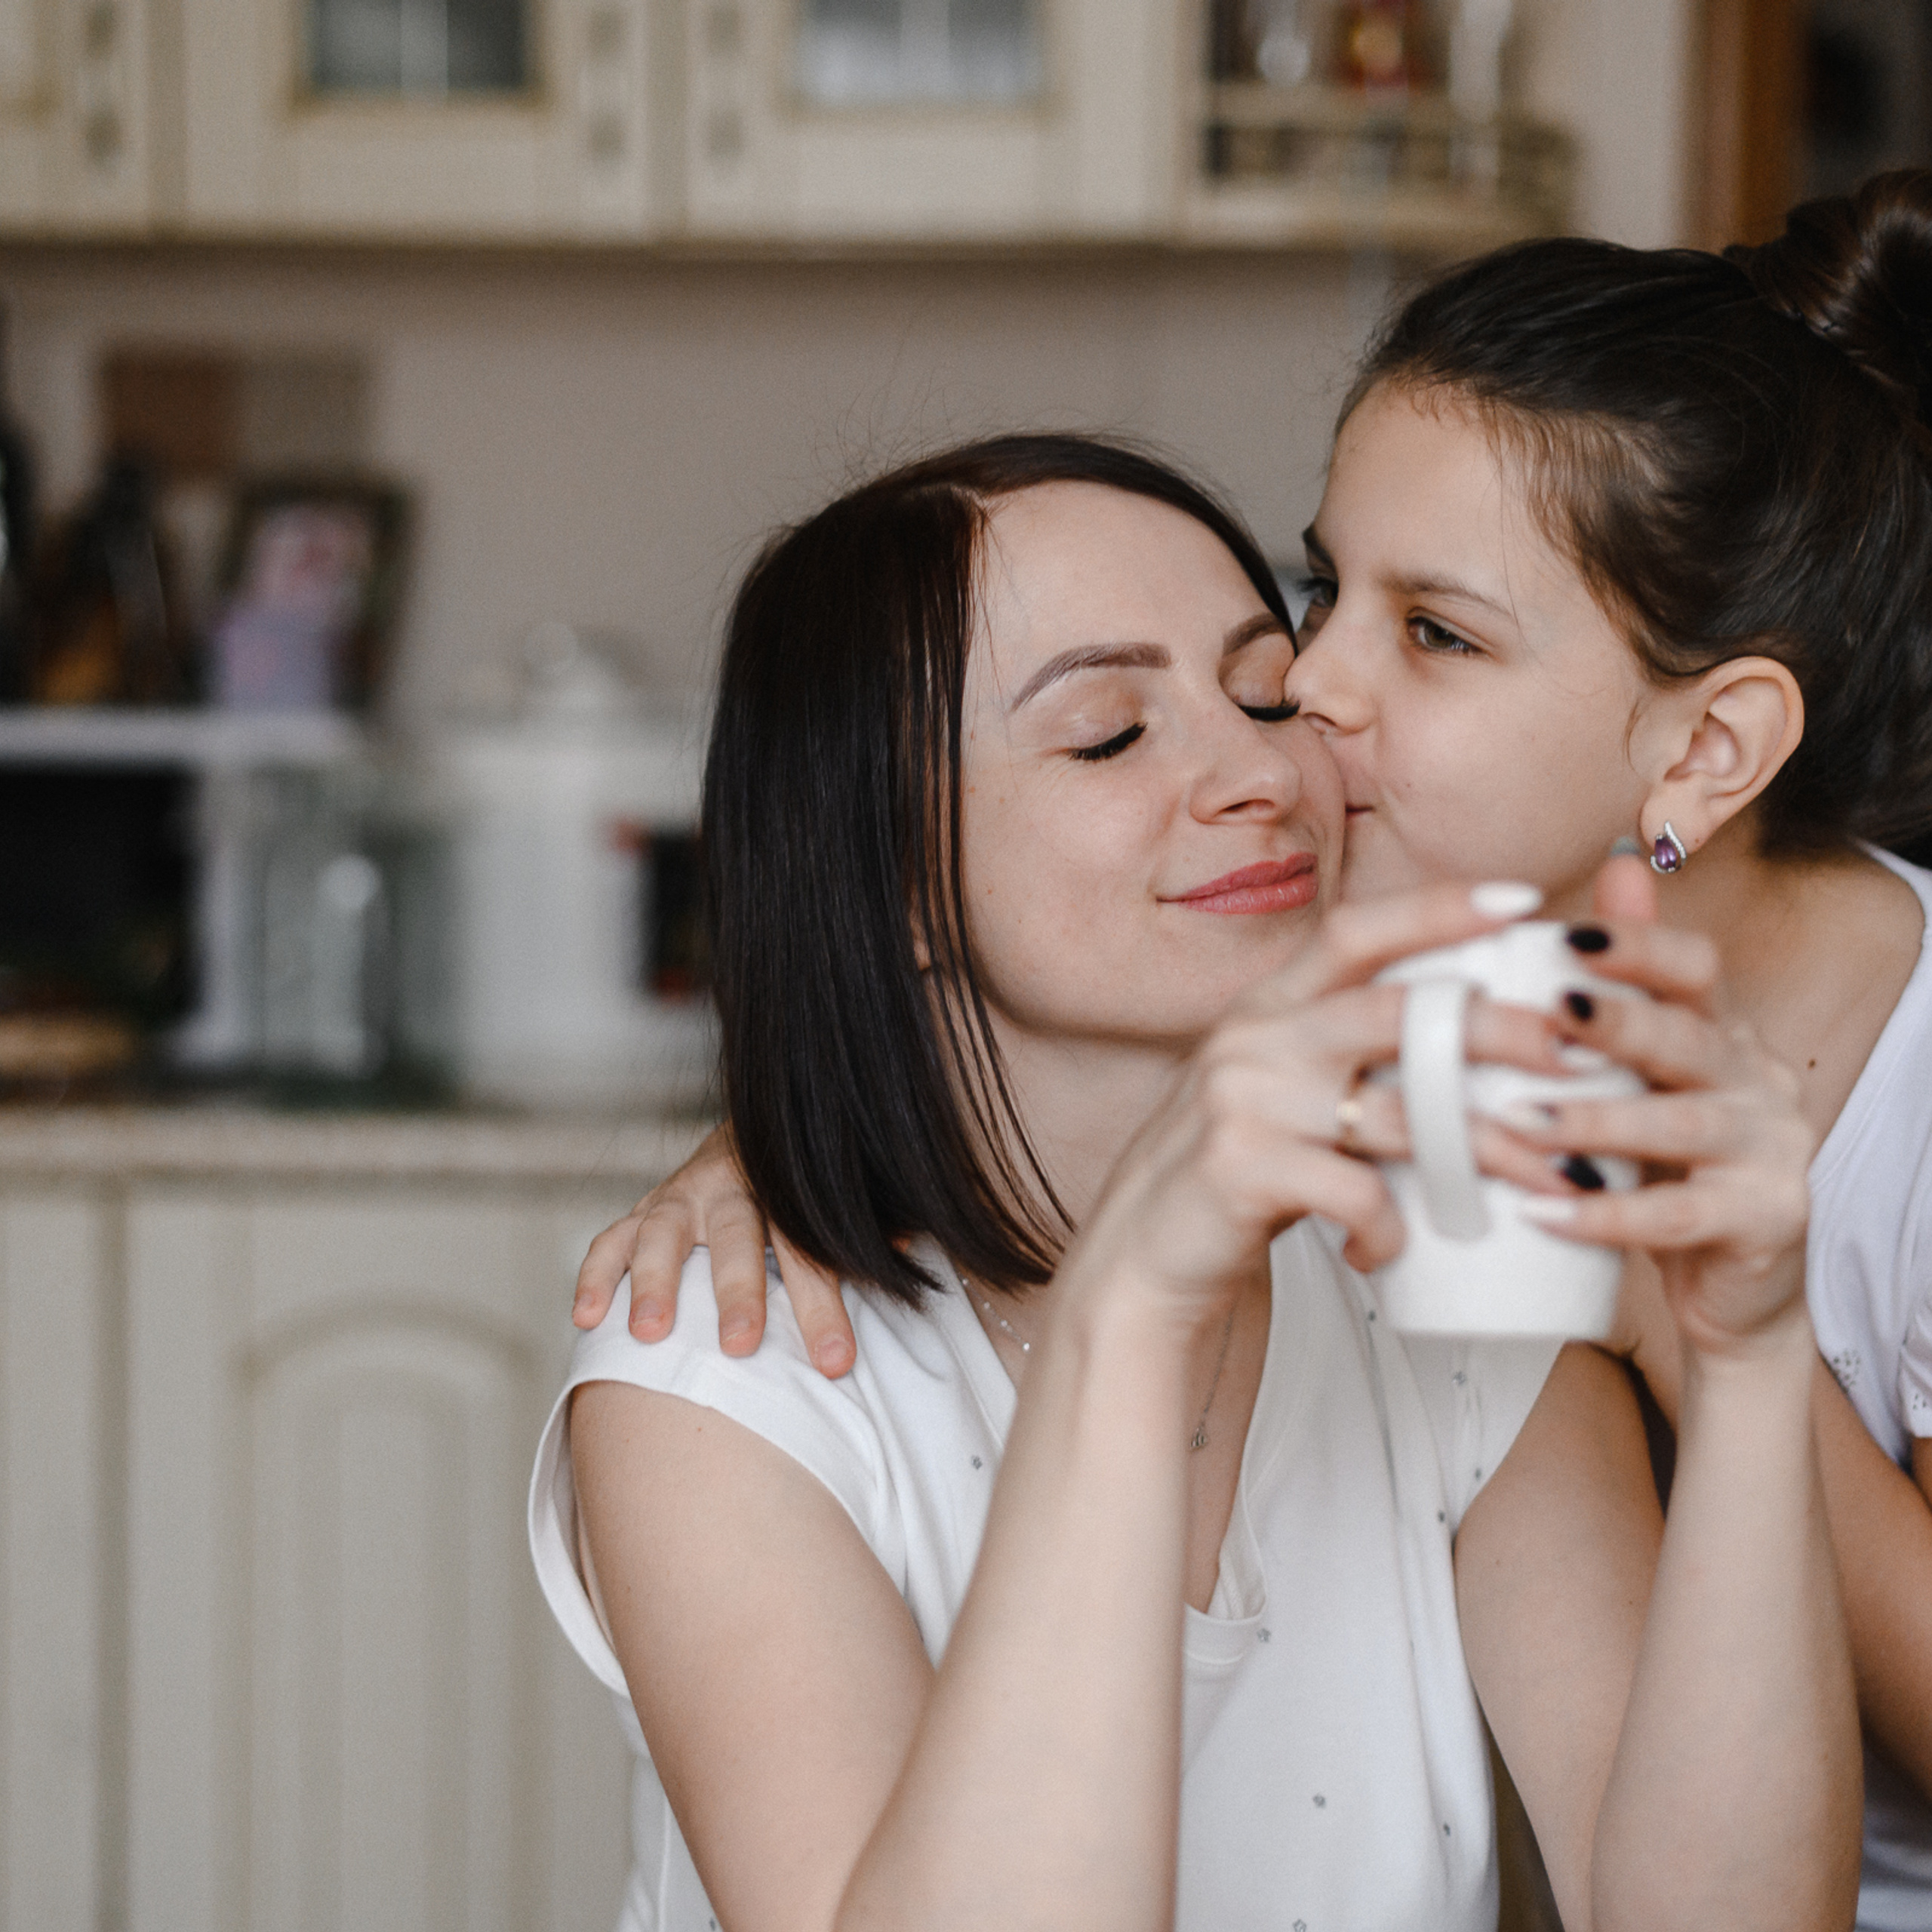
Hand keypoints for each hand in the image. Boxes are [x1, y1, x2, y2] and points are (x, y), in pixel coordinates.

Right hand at [572, 1124, 857, 1375]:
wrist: (754, 1136)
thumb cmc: (804, 1195)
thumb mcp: (839, 1204)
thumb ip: (868, 1230)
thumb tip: (914, 1252)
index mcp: (787, 1188)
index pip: (808, 1249)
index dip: (822, 1306)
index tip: (835, 1364)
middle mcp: (730, 1186)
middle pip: (735, 1238)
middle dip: (737, 1292)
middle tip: (740, 1346)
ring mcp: (680, 1198)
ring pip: (662, 1234)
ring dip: (653, 1281)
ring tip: (649, 1333)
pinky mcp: (641, 1213)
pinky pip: (609, 1240)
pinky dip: (594, 1275)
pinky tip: (585, 1318)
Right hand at [1057, 882, 1569, 1325]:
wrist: (1137, 1258)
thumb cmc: (1232, 1173)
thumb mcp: (1277, 1089)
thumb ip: (1344, 1052)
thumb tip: (1471, 1028)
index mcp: (1268, 1007)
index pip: (1355, 930)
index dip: (1437, 907)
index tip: (1520, 899)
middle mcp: (1253, 1039)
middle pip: (1395, 1011)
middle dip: (1498, 1028)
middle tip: (1576, 1052)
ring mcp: (1243, 1101)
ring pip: (1396, 1112)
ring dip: (1486, 1147)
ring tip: (1550, 1175)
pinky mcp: (1240, 1169)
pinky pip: (1352, 1193)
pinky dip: (1389, 1228)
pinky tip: (1392, 1251)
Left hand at [1500, 860, 1816, 1361]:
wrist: (1731, 1289)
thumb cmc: (1666, 1166)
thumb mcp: (1643, 1075)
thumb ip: (1630, 984)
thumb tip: (1617, 863)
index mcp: (1722, 1034)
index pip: (1695, 968)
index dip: (1637, 946)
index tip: (1563, 935)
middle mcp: (1757, 1080)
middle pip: (1687, 1038)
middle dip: (1615, 1024)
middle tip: (1544, 1015)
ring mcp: (1771, 1150)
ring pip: (1680, 1126)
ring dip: (1596, 1120)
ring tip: (1521, 1121)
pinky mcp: (1766, 1220)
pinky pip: (1678, 1216)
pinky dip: (1607, 1214)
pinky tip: (1544, 1213)